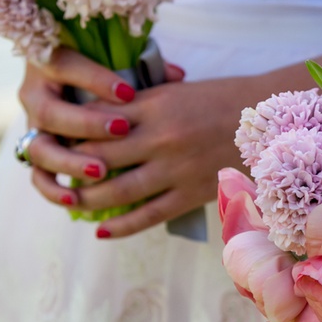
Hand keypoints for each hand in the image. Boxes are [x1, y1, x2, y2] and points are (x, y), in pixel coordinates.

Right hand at [20, 47, 182, 207]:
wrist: (71, 85)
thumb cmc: (105, 72)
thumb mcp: (120, 63)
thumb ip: (144, 68)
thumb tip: (177, 75)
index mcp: (52, 63)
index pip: (68, 66)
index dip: (96, 80)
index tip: (128, 92)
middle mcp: (37, 96)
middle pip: (51, 112)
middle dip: (86, 124)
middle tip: (121, 130)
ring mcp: (34, 128)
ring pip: (40, 149)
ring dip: (69, 162)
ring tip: (100, 171)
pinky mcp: (37, 154)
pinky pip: (39, 176)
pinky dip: (53, 189)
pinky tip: (73, 198)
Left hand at [65, 75, 253, 237]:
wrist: (268, 119)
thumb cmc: (220, 98)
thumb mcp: (174, 90)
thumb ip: (137, 104)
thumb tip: (93, 117)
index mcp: (154, 107)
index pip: (94, 123)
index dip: (69, 134)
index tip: (54, 140)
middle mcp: (160, 139)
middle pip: (97, 160)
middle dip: (70, 169)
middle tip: (53, 175)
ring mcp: (176, 169)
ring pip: (117, 193)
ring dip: (88, 201)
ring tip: (71, 203)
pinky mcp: (192, 193)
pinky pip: (149, 215)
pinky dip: (122, 226)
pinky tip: (102, 230)